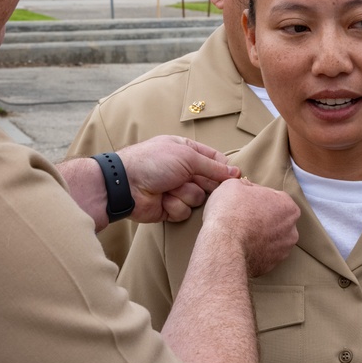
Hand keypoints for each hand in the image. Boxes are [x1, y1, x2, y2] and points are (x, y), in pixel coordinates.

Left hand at [117, 135, 239, 223]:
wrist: (125, 185)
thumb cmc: (153, 162)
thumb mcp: (187, 157)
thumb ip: (213, 166)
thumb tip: (236, 172)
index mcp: (186, 152)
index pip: (215, 160)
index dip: (224, 169)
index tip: (233, 176)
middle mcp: (183, 170)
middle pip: (210, 182)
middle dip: (202, 183)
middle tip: (190, 179)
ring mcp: (177, 190)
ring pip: (198, 198)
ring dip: (184, 194)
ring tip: (168, 188)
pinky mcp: (170, 208)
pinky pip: (185, 211)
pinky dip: (174, 205)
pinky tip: (162, 199)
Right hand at [202, 178, 299, 276]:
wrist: (223, 246)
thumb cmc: (230, 212)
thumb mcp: (233, 185)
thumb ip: (245, 185)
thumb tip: (246, 189)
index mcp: (287, 205)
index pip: (272, 197)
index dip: (255, 197)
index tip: (242, 201)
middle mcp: (291, 229)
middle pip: (275, 219)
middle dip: (261, 218)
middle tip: (241, 217)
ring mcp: (283, 250)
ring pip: (271, 238)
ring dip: (259, 235)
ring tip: (240, 234)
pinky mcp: (272, 265)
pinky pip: (263, 254)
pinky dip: (255, 250)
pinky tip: (241, 247)